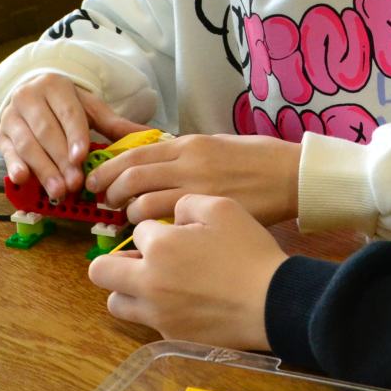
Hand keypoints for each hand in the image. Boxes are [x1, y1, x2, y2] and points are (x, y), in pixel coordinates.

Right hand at [0, 74, 152, 201]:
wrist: (30, 95)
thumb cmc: (64, 105)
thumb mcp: (89, 108)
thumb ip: (114, 124)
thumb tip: (152, 136)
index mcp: (55, 86)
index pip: (68, 113)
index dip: (75, 136)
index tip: (82, 157)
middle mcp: (29, 97)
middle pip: (46, 132)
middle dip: (61, 160)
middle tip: (75, 183)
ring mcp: (11, 116)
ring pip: (27, 144)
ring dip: (43, 169)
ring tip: (59, 190)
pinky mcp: (0, 134)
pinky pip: (6, 151)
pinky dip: (14, 165)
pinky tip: (23, 179)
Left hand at [85, 134, 301, 226]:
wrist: (294, 179)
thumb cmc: (261, 161)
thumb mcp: (219, 146)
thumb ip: (186, 156)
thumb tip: (156, 166)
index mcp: (189, 146)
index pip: (134, 156)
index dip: (108, 170)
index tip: (97, 181)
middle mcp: (188, 167)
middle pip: (131, 180)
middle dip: (110, 194)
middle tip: (105, 205)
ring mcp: (197, 194)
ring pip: (143, 208)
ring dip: (129, 216)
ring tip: (129, 225)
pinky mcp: (209, 220)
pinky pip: (168, 231)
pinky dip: (153, 235)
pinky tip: (154, 245)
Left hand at [87, 195, 287, 348]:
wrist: (274, 302)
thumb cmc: (249, 252)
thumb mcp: (223, 207)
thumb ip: (187, 203)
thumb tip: (173, 216)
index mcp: (159, 247)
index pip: (138, 231)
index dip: (158, 230)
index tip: (178, 234)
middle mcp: (149, 282)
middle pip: (100, 271)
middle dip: (115, 261)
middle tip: (140, 259)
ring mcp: (157, 314)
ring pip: (116, 302)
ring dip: (129, 289)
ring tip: (155, 282)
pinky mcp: (171, 337)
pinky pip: (147, 322)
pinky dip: (156, 311)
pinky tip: (183, 302)